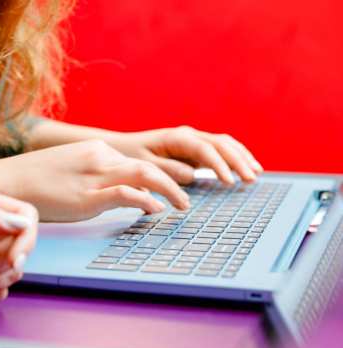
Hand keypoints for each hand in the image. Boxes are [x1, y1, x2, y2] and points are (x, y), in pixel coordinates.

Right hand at [0, 140, 190, 221]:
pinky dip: (146, 202)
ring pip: (146, 175)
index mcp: (98, 151)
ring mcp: (94, 176)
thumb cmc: (36, 182)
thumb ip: (96, 177)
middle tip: (191, 198)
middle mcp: (100, 158)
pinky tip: (155, 212)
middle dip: (178, 180)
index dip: (166, 175)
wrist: (7, 182)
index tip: (179, 187)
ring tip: (184, 207)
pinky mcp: (86, 196)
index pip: (140, 161)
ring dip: (171, 191)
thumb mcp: (70, 172)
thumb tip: (120, 194)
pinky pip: (126, 194)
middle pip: (151, 165)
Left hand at [109, 126, 262, 184]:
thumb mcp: (144, 166)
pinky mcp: (194, 149)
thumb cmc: (130, 159)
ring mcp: (193, 141)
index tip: (229, 182)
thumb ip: (167, 170)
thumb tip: (192, 175)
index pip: (205, 149)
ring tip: (255, 174)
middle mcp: (188, 135)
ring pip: (224, 145)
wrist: (121, 149)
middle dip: (238, 161)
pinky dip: (234, 158)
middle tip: (250, 179)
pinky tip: (245, 169)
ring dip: (241, 157)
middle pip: (221, 144)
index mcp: (176, 138)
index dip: (219, 165)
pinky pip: (220, 151)